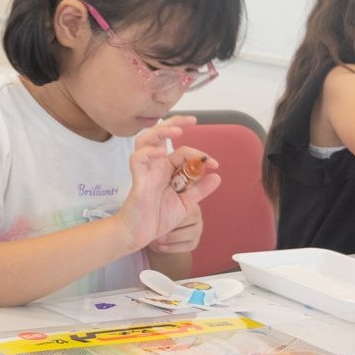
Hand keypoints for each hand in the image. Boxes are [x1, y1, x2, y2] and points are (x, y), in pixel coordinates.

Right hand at [114, 117, 219, 255]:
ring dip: (160, 132)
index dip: (200, 154)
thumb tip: (217, 176)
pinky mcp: (138, 180)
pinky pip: (137, 159)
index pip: (184, 152)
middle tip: (193, 121)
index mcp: (167, 169)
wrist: (140, 233)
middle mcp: (156, 165)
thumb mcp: (186, 202)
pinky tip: (160, 152)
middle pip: (160, 134)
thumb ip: (200, 189)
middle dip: (176, 122)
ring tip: (176, 131)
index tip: (215, 164)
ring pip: (145, 140)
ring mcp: (146, 170)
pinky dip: (147, 152)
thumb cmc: (158, 216)